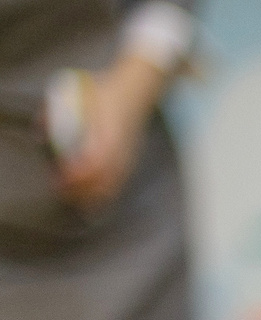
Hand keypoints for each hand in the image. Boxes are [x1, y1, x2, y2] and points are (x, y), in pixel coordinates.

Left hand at [57, 59, 159, 207]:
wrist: (137, 91)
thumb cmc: (106, 91)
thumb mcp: (78, 91)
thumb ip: (58, 110)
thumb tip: (40, 131)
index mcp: (108, 133)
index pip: (94, 162)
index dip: (77, 175)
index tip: (60, 180)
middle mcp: (120, 149)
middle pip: (103, 180)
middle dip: (82, 191)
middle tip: (61, 193)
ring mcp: (127, 156)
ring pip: (112, 185)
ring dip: (93, 197)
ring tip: (75, 203)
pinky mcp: (130, 160)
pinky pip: (118, 183)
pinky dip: (105, 194)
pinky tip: (94, 201)